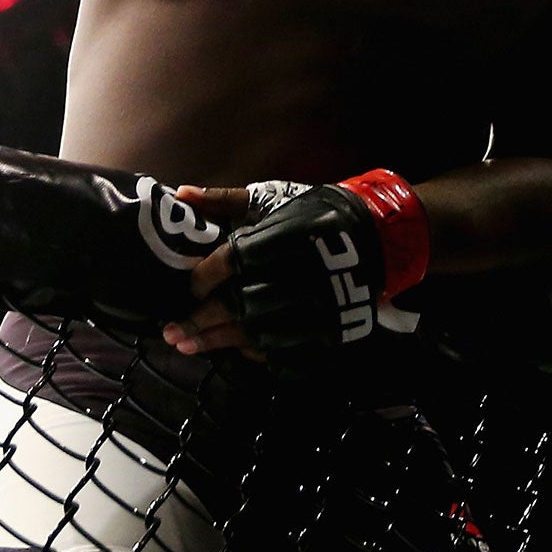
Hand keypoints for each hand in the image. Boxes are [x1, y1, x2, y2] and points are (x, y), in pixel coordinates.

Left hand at [162, 170, 427, 367]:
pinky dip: (261, 357)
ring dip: (221, 342)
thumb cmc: (316, 216)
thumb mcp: (275, 200)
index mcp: (288, 237)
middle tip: (171, 332)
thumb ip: (226, 201)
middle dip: (202, 319)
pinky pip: (290, 354)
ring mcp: (320, 307)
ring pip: (261, 333)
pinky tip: (238, 353)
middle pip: (243, 303)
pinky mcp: (332, 332)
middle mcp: (304, 274)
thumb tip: (181, 194)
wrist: (380, 237)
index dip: (204, 277)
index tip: (186, 286)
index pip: (235, 260)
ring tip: (189, 346)